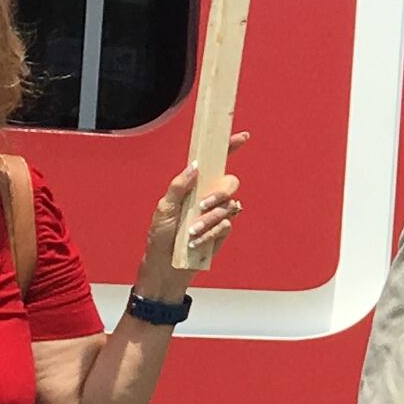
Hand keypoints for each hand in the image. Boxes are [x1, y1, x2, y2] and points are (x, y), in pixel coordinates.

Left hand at [139, 143, 246, 298]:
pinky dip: (211, 232)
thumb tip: (195, 166)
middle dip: (219, 193)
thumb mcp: (164, 208)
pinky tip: (197, 241)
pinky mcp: (222, 231)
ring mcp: (218, 213)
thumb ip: (179, 186)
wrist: (167, 265)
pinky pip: (227, 224)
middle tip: (203, 206)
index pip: (215, 163)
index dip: (229, 148)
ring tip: (192, 232)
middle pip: (230, 183)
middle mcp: (209, 196)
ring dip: (209, 219)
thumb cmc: (161, 236)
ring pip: (228, 206)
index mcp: (195, 186)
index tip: (242, 137)